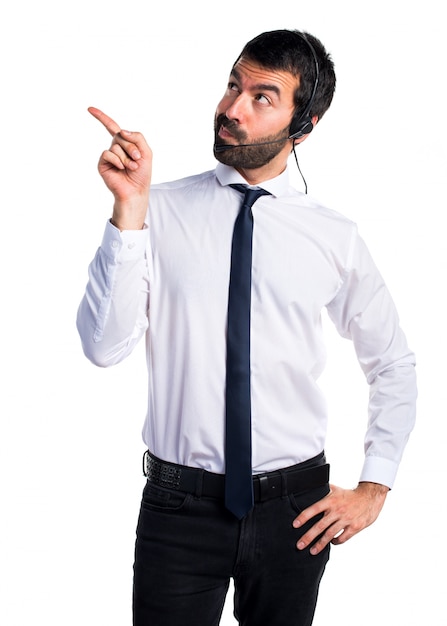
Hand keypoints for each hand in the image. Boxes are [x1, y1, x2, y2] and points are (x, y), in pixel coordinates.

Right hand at [88, 106, 151, 229]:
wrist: (136, 191)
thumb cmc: (142, 174)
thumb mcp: (147, 152)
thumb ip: (138, 137)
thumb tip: (121, 131)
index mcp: (124, 143)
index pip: (112, 127)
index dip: (101, 117)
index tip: (89, 109)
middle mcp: (115, 147)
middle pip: (121, 135)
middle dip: (132, 147)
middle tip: (137, 159)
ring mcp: (108, 155)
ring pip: (116, 146)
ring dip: (127, 157)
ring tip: (132, 167)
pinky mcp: (103, 163)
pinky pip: (108, 153)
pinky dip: (117, 160)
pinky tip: (121, 168)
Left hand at [292, 481, 388, 554]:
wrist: (370, 497)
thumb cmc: (350, 494)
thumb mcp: (336, 490)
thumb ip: (324, 491)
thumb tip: (311, 488)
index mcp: (331, 501)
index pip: (314, 509)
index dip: (304, 517)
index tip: (295, 525)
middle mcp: (337, 511)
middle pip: (320, 526)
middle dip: (308, 537)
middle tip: (299, 545)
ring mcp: (346, 520)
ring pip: (330, 534)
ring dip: (320, 544)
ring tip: (312, 551)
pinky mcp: (354, 527)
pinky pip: (342, 538)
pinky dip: (335, 542)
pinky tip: (331, 543)